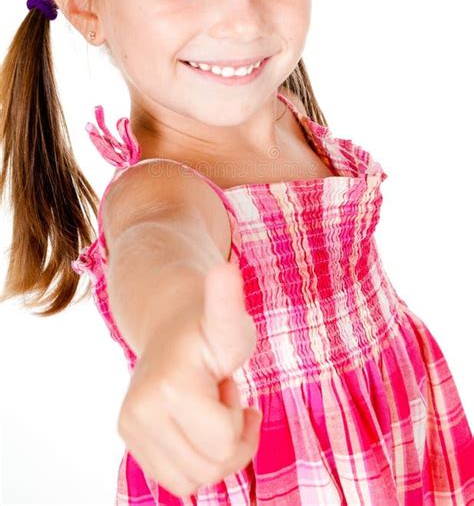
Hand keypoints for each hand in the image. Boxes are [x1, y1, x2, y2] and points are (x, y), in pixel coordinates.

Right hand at [117, 260, 261, 498]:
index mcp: (172, 385)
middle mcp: (142, 408)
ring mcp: (131, 424)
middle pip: (216, 465)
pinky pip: (177, 480)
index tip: (221, 330)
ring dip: (215, 445)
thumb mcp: (230, 320)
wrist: (169, 322)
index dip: (238, 414)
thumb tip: (225, 269)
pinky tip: (195, 418)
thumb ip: (228, 302)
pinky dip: (196, 458)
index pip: (225, 440)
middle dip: (233, 433)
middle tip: (223, 391)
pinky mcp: (128, 435)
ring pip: (197, 479)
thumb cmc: (210, 327)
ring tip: (208, 401)